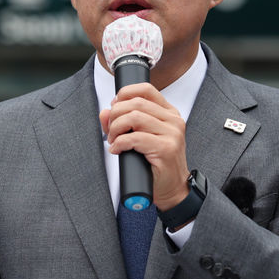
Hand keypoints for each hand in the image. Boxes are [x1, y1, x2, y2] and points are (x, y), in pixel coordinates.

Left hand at [100, 83, 189, 210]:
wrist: (172, 189)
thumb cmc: (156, 163)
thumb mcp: (140, 138)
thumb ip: (122, 123)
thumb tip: (105, 112)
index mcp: (169, 113)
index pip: (146, 90)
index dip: (125, 93)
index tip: (114, 105)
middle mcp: (173, 120)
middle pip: (136, 103)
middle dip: (116, 115)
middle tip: (110, 130)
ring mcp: (172, 134)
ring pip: (134, 117)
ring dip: (116, 129)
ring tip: (113, 140)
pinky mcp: (166, 148)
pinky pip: (134, 138)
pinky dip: (119, 143)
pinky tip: (117, 149)